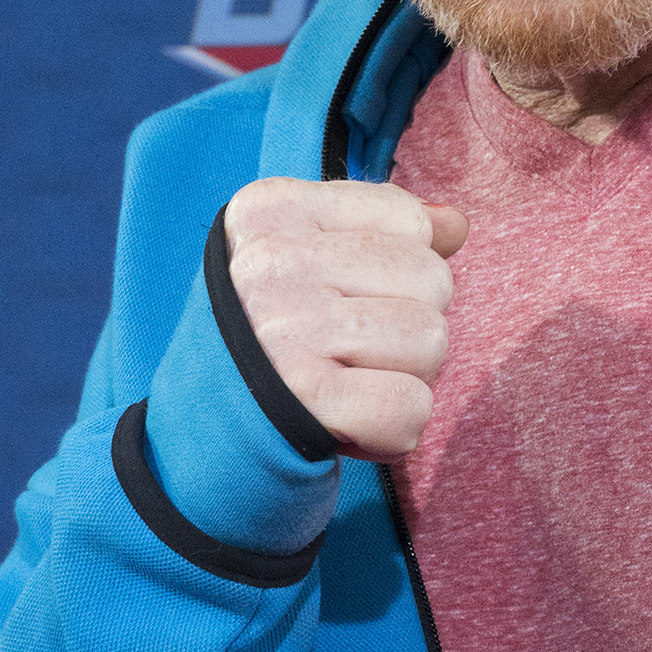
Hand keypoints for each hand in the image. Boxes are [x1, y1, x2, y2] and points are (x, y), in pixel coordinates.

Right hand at [222, 179, 466, 458]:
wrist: (195, 439)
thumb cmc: (267, 344)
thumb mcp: (307, 262)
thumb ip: (383, 233)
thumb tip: (455, 225)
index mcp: (270, 212)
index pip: (408, 220)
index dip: (396, 272)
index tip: (341, 301)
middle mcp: (273, 263)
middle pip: (432, 280)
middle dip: (407, 329)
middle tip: (347, 355)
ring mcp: (288, 330)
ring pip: (432, 342)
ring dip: (404, 380)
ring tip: (346, 386)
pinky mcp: (306, 399)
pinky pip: (413, 408)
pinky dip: (392, 432)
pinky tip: (346, 425)